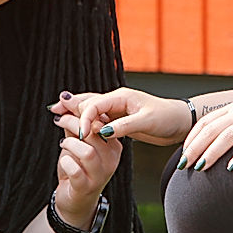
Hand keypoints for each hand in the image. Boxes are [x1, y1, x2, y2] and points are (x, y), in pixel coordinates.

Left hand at [51, 107, 122, 226]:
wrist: (75, 200)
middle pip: (94, 133)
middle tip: (59, 120)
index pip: (103, 122)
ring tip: (63, 144)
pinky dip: (65, 161)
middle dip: (73, 123)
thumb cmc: (77, 169)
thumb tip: (66, 101)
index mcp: (113, 146)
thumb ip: (75, 124)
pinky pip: (75, 169)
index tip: (68, 107)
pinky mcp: (86, 187)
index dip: (84, 112)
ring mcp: (100, 174)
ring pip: (87, 151)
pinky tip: (64, 162)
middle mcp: (111, 160)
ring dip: (70, 144)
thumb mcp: (77, 143)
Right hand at [52, 87, 191, 146]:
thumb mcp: (146, 122)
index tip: (81, 135)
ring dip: (76, 111)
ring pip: (92, 109)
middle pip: (88, 102)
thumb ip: (124, 126)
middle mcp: (117, 100)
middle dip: (71, 106)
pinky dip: (86, 121)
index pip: (95, 104)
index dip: (85, 118)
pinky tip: (79, 126)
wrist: (179, 122)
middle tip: (53, 111)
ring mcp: (117, 110)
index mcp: (121, 97)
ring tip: (58, 113)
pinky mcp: (120, 120)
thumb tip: (102, 132)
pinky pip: (99, 119)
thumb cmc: (166, 118)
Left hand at [179, 95, 232, 171]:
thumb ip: (232, 127)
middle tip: (184, 166)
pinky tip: (232, 168)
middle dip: (196, 148)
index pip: (205, 122)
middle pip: (212, 130)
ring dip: (213, 152)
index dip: (191, 139)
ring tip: (202, 168)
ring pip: (228, 136)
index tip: (182, 156)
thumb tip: (210, 148)